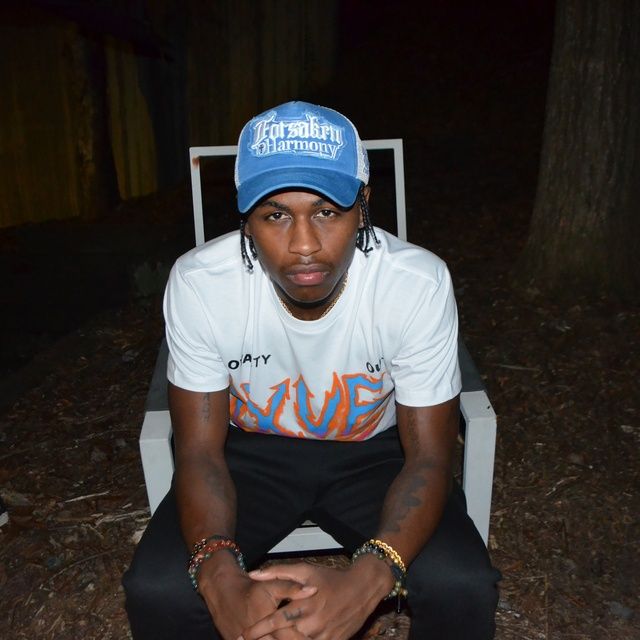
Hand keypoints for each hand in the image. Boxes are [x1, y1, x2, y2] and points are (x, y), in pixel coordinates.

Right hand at [199, 565, 316, 639]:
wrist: (223, 593)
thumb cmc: (251, 589)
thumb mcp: (271, 585)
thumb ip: (292, 588)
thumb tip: (314, 590)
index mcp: (269, 622)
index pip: (292, 637)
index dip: (304, 639)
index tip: (314, 637)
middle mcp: (259, 637)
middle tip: (310, 638)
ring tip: (297, 638)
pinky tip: (276, 638)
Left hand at [239, 557, 392, 639]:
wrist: (362, 588)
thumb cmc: (330, 578)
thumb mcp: (305, 570)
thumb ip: (278, 572)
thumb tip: (253, 574)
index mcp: (305, 603)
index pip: (277, 620)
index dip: (258, 629)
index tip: (243, 634)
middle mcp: (314, 621)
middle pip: (285, 638)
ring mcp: (325, 635)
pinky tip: (295, 639)